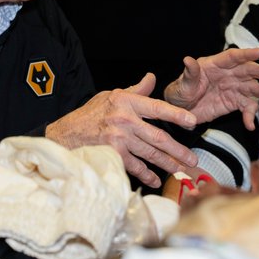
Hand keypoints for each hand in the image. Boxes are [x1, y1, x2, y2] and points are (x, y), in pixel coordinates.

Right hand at [46, 73, 198, 188]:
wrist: (65, 134)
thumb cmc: (90, 114)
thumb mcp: (110, 95)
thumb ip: (135, 90)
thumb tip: (151, 78)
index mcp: (126, 102)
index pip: (157, 107)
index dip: (176, 114)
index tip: (192, 121)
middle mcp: (124, 120)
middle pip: (157, 136)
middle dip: (177, 149)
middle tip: (192, 159)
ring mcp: (118, 139)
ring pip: (150, 153)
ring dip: (167, 164)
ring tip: (180, 170)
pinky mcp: (112, 154)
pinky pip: (135, 166)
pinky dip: (146, 174)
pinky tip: (156, 180)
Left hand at [162, 47, 258, 129]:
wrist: (180, 112)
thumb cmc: (179, 93)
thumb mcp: (181, 85)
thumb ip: (189, 74)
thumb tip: (188, 60)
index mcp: (214, 65)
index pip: (233, 57)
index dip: (247, 54)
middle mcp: (227, 74)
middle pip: (247, 71)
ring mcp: (232, 88)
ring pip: (252, 88)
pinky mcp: (234, 103)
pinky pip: (246, 107)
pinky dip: (249, 116)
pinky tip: (250, 125)